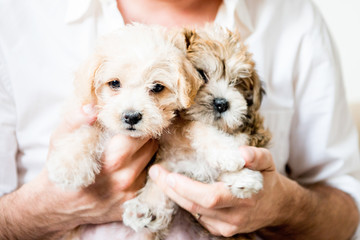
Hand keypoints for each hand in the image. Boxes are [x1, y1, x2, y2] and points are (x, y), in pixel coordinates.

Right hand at [3, 104, 157, 238]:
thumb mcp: (60, 140)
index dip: (137, 125)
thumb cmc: (60, 168)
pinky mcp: (131, 203)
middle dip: (143, 136)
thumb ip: (75, 120)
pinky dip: (141, 170)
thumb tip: (93, 107)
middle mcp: (123, 179)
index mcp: (109, 161)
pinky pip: (147, 179)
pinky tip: (128, 166)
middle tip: (133, 132)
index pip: (138, 136)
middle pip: (150, 147)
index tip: (133, 120)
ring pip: (151, 162)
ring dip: (145, 153)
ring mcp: (129, 194)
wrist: (55, 204)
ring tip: (130, 148)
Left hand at [148, 146, 291, 236]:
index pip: (210, 197)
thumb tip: (242, 153)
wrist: (276, 207)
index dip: (187, 188)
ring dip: (174, 194)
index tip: (168, 174)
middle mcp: (234, 216)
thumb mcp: (267, 163)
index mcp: (244, 197)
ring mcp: (227, 227)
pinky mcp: (222, 231)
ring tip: (161, 177)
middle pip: (195, 206)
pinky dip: (185, 201)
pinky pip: (197, 216)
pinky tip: (177, 189)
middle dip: (171, 189)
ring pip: (193, 211)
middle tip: (156, 172)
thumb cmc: (267, 180)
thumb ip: (256, 156)